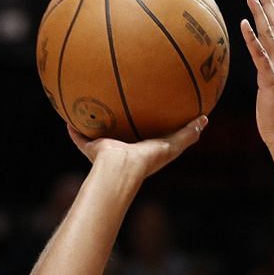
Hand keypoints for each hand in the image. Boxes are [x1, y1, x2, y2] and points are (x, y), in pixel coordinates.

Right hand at [68, 116, 207, 182]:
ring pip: (98, 136)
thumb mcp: (172, 145)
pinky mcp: (91, 149)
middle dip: (119, 123)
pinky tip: (68, 116)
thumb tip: (204, 119)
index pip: (144, 137)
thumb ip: (187, 134)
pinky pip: (80, 138)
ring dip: (93, 125)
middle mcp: (121, 150)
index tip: (148, 112)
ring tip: (90, 106)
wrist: (121, 169)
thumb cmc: (146, 160)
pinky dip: (74, 130)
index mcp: (140, 151)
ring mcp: (105, 151)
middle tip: (118, 105)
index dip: (146, 126)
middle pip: (120, 134)